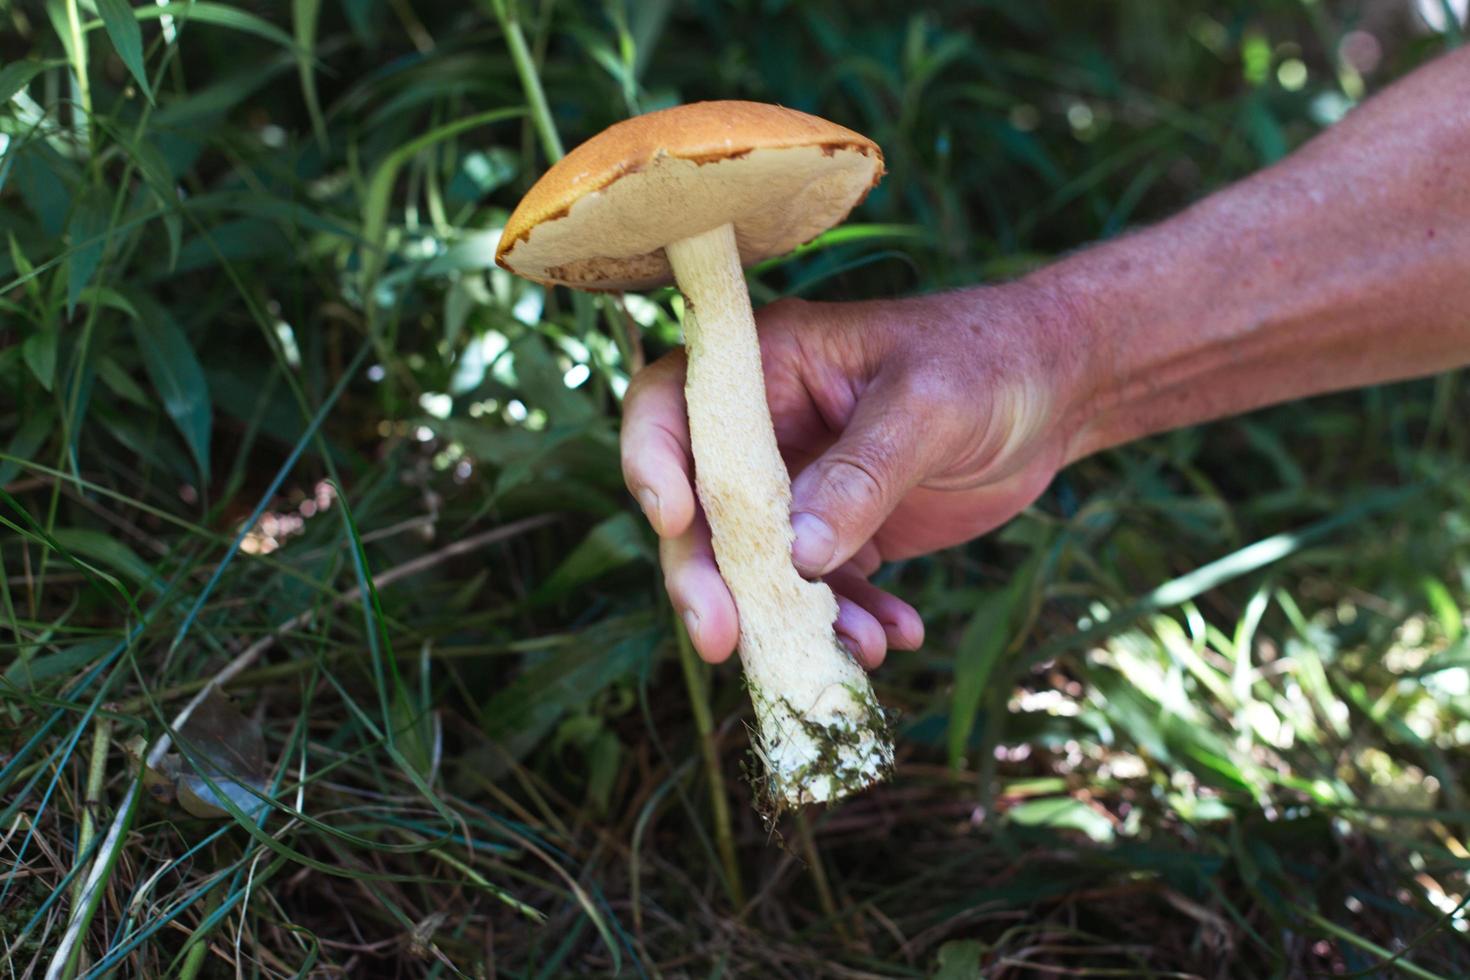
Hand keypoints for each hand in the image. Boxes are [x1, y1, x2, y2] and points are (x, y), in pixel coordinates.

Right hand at [621, 284, 1086, 666]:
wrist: (1056, 391)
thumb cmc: (989, 361)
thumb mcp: (928, 406)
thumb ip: (862, 475)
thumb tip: (797, 557)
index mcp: (767, 365)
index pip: (672, 406)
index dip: (652, 461)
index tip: (674, 520)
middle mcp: (766, 429)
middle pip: (702, 510)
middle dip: (708, 579)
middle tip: (722, 640)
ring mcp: (799, 487)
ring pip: (758, 568)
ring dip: (792, 620)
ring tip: (856, 650)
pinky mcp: (841, 534)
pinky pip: (823, 592)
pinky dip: (851, 623)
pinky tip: (897, 636)